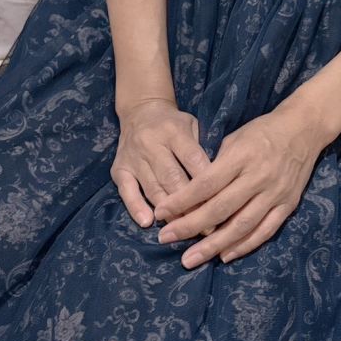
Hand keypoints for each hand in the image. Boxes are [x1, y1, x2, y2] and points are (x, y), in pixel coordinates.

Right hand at [111, 96, 212, 227]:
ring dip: (169, 212)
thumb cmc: (175, 125)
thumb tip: (219, 182)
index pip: (192, 159)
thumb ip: (202, 150)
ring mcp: (134, 157)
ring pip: (153, 188)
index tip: (220, 205)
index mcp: (174, 131)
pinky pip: (126, 191)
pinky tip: (147, 222)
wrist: (140, 111)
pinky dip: (136, 208)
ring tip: (184, 230)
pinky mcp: (119, 169)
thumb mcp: (193, 127)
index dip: (206, 184)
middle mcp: (152, 144)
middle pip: (172, 178)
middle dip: (190, 204)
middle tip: (206, 227)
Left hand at [153, 98, 331, 267]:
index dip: (181, 202)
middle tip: (166, 239)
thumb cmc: (262, 131)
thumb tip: (192, 194)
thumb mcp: (235, 137)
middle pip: (220, 209)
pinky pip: (265, 231)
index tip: (161, 214)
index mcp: (241, 156)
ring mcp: (275, 194)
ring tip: (191, 259)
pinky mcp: (288, 205)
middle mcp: (258, 177)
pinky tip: (225, 256)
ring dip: (214, 246)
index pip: (205, 184)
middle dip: (190, 227)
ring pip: (241, 226)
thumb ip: (216, 165)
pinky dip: (244, 246)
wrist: (304, 129)